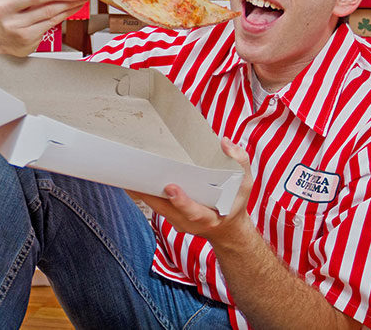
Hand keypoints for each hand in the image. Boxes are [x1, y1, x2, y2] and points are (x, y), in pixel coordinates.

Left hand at [136, 138, 254, 247]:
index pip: (193, 211)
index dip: (181, 201)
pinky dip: (143, 192)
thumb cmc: (235, 203)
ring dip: (141, 192)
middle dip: (150, 194)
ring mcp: (177, 221)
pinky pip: (153, 204)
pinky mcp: (169, 215)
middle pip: (166, 209)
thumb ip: (239, 161)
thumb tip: (224, 142)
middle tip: (135, 177)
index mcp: (210, 217)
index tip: (171, 187)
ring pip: (155, 206)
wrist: (227, 228)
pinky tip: (132, 177)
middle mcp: (189, 222)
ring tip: (127, 174)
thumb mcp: (244, 183)